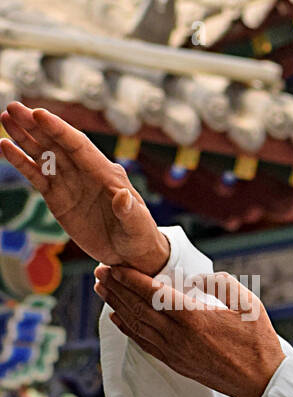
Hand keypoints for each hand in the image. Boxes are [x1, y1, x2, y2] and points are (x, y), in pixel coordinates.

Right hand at [0, 101, 168, 274]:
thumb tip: (122, 196)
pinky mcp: (57, 196)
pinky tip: (5, 147)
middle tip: (13, 107)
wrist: (129, 253)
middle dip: (36, 126)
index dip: (60, 130)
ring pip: (44, 155)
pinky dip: (21, 161)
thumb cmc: (139, 237)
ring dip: (25, 137)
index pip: (80, 146)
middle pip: (58, 144)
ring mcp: (70, 183)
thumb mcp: (138, 227)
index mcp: (107, 174)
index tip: (39, 114)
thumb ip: (129, 212)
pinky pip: (36, 175)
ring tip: (5, 118)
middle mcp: (86, 173)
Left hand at [94, 264, 285, 396]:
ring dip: (116, 305)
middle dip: (116, 287)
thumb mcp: (248, 303)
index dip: (130, 278)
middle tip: (99, 272)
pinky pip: (143, 343)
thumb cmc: (258, 341)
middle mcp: (177, 334)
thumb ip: (221, 284)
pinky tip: (116, 318)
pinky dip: (127, 329)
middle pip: (136, 307)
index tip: (114, 266)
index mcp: (194, 316)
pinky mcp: (175, 363)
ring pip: (136, 324)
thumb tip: (195, 278)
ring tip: (102, 289)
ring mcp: (174, 351)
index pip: (151, 292)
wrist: (261, 382)